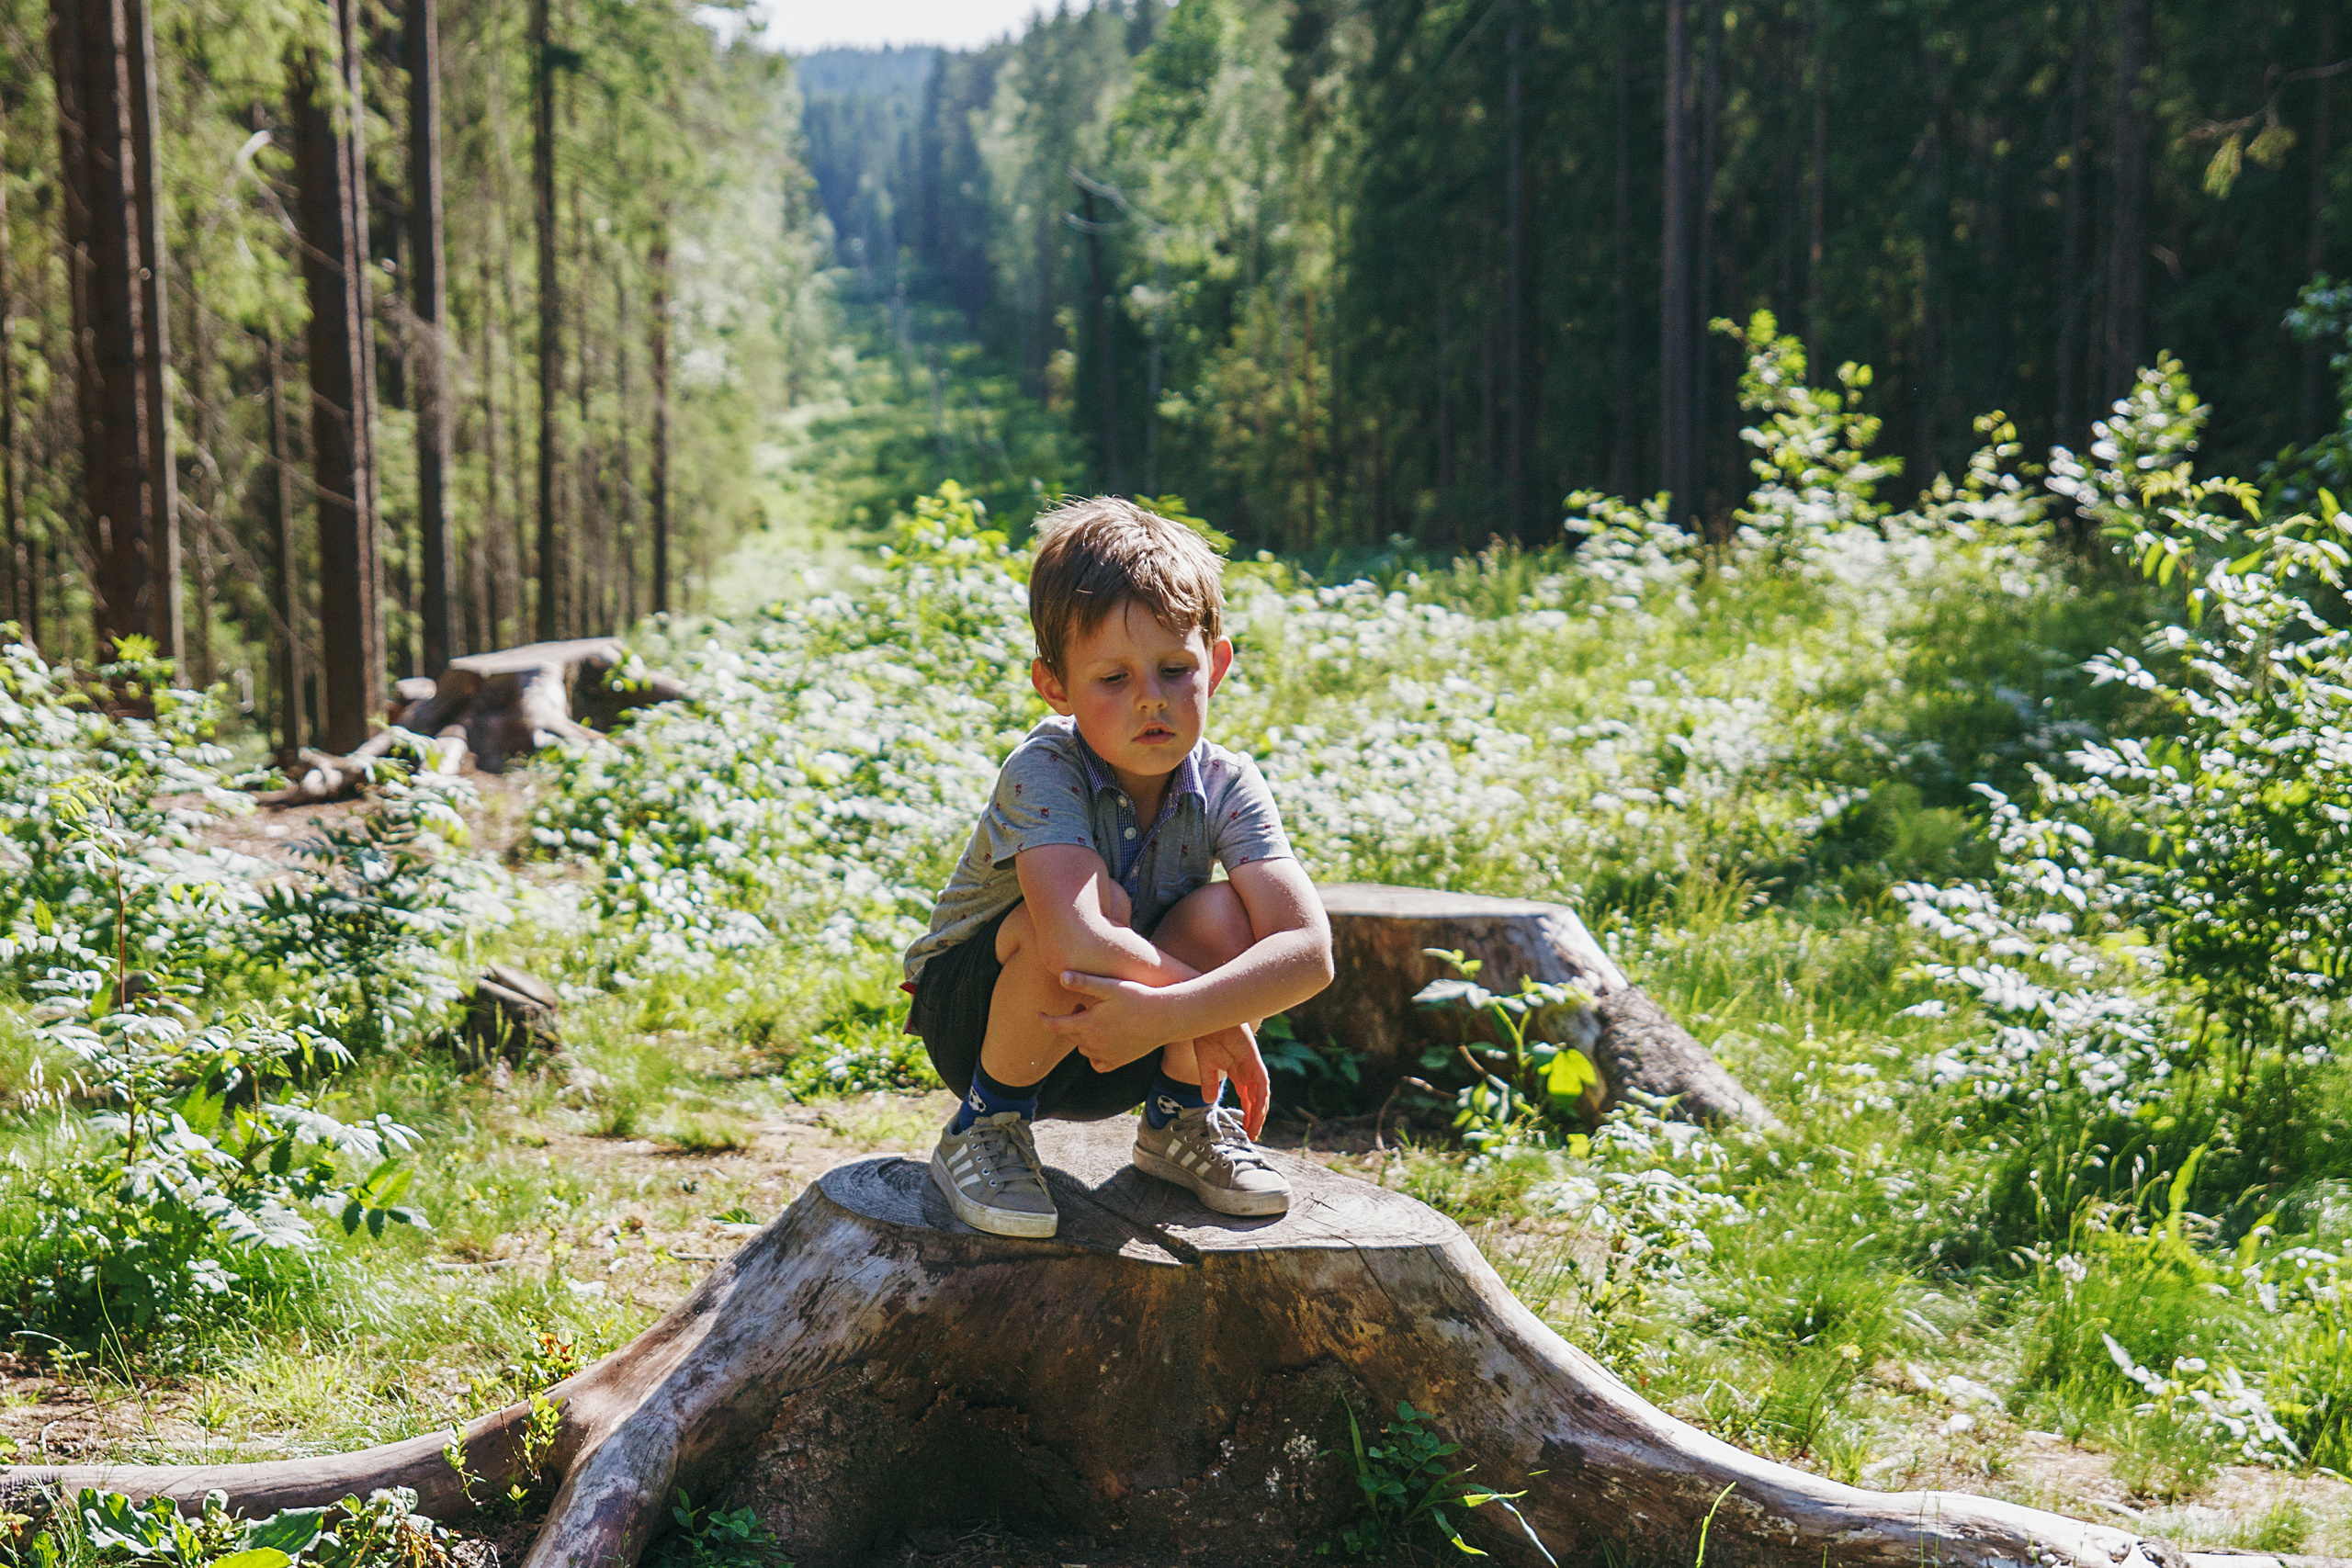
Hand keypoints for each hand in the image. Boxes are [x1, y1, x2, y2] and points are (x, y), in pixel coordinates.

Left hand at [1041, 971, 1176, 1072]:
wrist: (1166, 1017)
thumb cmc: (1138, 997)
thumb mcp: (1110, 986)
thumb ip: (1085, 982)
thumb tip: (1061, 975)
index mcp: (1088, 1024)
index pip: (1057, 1026)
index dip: (1045, 1020)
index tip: (1038, 1014)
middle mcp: (1094, 1043)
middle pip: (1070, 1036)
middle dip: (1069, 1021)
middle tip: (1081, 1004)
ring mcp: (1107, 1054)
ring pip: (1083, 1049)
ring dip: (1081, 1036)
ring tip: (1094, 1019)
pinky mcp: (1119, 1060)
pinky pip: (1098, 1064)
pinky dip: (1094, 1055)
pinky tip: (1100, 1043)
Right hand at [1192, 1025, 1270, 1139]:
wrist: (1210, 1018)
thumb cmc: (1208, 1036)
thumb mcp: (1206, 1066)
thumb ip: (1208, 1083)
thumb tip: (1208, 1101)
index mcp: (1238, 1074)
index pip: (1247, 1099)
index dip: (1248, 1115)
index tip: (1246, 1132)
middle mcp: (1247, 1072)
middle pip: (1256, 1100)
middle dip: (1256, 1118)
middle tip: (1252, 1136)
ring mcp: (1252, 1066)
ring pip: (1261, 1094)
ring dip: (1260, 1112)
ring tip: (1255, 1129)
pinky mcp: (1254, 1060)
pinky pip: (1262, 1082)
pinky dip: (1262, 1096)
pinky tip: (1260, 1110)